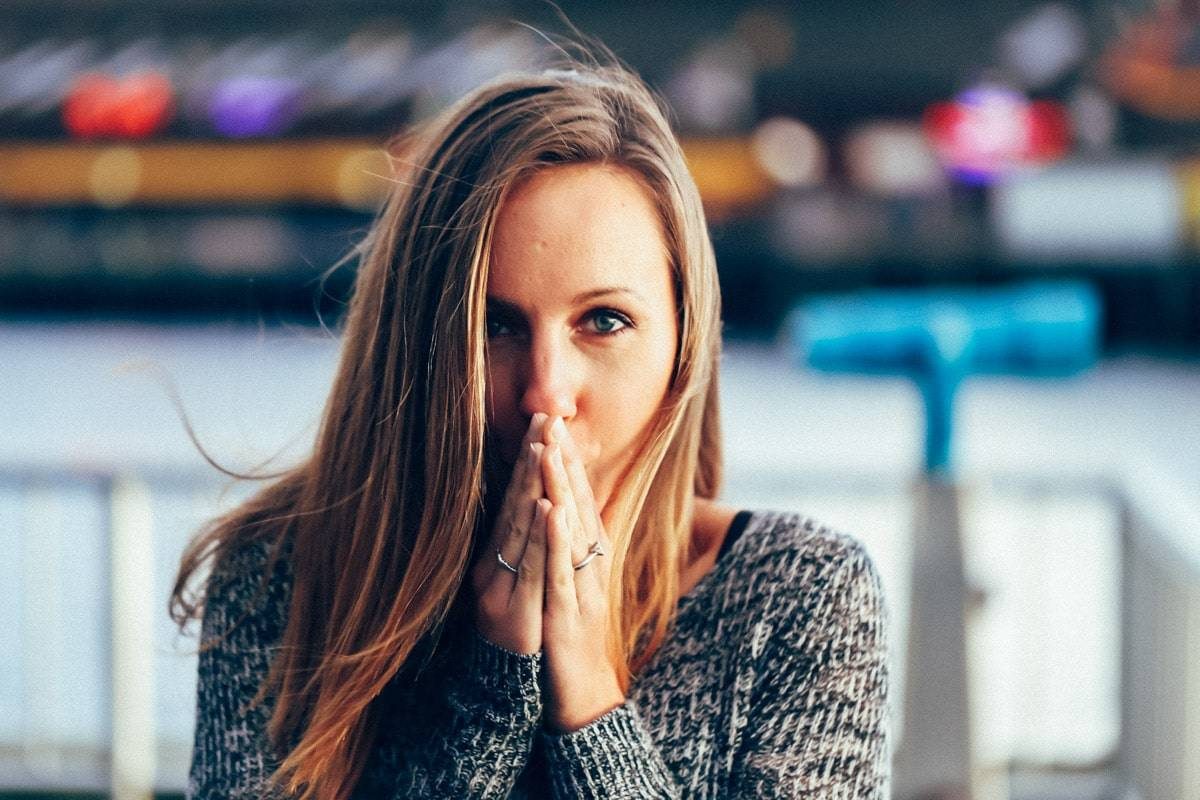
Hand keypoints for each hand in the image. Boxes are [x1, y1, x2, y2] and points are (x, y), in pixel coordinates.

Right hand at [470, 413, 548, 654]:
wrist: (509, 690)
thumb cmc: (520, 632)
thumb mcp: (518, 583)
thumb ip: (523, 544)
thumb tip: (538, 500)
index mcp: (495, 556)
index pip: (513, 498)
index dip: (527, 459)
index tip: (542, 420)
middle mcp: (492, 565)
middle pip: (513, 503)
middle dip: (530, 458)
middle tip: (543, 416)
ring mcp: (500, 587)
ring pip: (518, 527)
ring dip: (530, 484)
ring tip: (542, 445)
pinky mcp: (514, 611)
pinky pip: (529, 566)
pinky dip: (537, 534)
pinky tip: (544, 505)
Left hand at [538, 417, 625, 731]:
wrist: (585, 695)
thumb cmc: (575, 637)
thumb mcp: (573, 582)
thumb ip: (570, 546)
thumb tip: (561, 509)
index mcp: (589, 555)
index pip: (579, 498)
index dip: (568, 460)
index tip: (554, 422)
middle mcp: (590, 564)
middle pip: (577, 504)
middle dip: (564, 460)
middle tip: (551, 418)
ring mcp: (581, 587)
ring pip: (571, 529)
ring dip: (561, 488)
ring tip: (551, 450)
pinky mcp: (567, 613)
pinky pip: (561, 571)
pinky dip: (557, 540)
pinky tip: (551, 513)